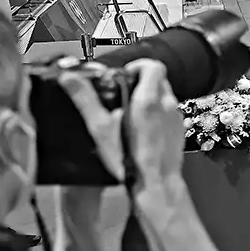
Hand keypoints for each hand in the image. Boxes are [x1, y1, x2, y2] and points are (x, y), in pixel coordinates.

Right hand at [57, 59, 184, 188]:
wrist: (156, 185)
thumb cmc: (130, 161)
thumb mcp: (101, 129)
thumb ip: (86, 100)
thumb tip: (70, 79)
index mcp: (150, 99)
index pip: (153, 65)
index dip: (138, 66)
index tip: (124, 74)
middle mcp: (167, 105)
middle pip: (159, 79)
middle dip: (141, 81)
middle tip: (123, 91)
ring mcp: (176, 118)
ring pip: (165, 96)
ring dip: (149, 97)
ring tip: (129, 112)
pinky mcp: (179, 131)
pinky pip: (169, 113)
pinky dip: (157, 114)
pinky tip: (141, 129)